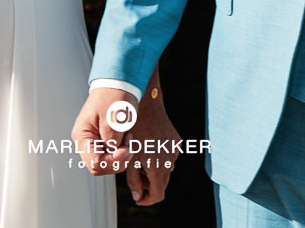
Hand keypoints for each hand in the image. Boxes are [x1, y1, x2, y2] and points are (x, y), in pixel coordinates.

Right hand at [71, 87, 135, 177]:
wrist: (118, 84)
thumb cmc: (114, 96)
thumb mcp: (114, 118)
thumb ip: (112, 141)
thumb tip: (114, 156)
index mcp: (83, 135)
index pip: (95, 163)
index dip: (112, 161)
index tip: (125, 149)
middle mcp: (85, 141)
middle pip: (100, 166)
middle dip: (117, 160)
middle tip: (129, 145)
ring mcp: (93, 142)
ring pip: (107, 163)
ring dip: (121, 155)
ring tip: (128, 137)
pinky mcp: (102, 141)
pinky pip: (111, 155)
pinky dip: (122, 151)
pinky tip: (126, 138)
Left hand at [121, 91, 180, 205]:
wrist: (145, 104)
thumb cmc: (133, 129)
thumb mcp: (128, 157)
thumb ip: (132, 180)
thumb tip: (136, 195)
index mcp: (158, 167)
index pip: (158, 195)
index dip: (147, 200)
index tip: (138, 197)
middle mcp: (170, 161)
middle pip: (162, 183)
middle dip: (150, 185)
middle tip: (135, 177)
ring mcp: (175, 150)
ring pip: (166, 169)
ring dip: (155, 171)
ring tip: (140, 159)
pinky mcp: (177, 141)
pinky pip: (169, 156)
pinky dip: (160, 158)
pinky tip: (148, 146)